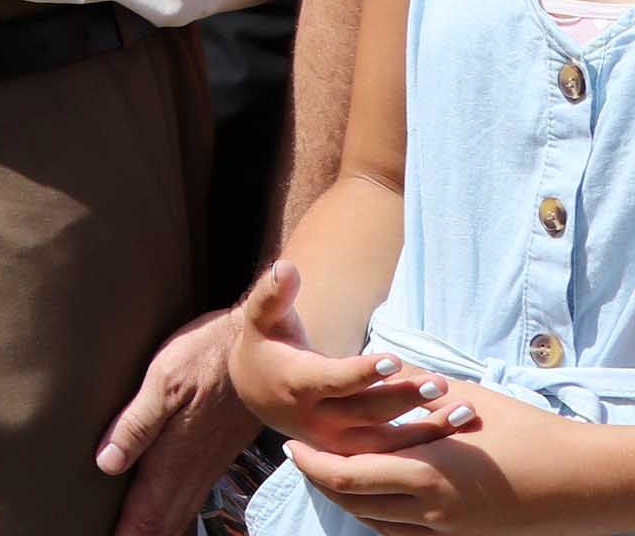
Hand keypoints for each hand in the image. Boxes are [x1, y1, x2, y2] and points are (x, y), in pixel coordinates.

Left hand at [96, 307, 260, 535]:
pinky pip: (196, 494)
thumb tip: (106, 463)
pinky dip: (180, 513)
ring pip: (183, 510)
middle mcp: (195, 465)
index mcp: (176, 453)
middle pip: (166, 518)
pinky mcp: (219, 450)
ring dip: (161, 529)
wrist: (259, 343)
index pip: (148, 509)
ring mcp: (210, 460)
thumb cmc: (206, 354)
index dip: (129, 531)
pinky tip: (173, 514)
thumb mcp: (164, 380)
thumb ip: (136, 423)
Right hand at [233, 261, 466, 456]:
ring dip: (427, 429)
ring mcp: (337, 441)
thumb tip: (286, 267)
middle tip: (440, 384)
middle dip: (404, 398)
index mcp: (296, 384)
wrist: (256, 391)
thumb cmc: (267, 344)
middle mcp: (316, 419)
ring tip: (465, 411)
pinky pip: (393, 454)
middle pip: (366, 412)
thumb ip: (273, 293)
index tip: (394, 359)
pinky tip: (459, 425)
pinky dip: (427, 442)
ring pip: (386, 443)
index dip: (363, 372)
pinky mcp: (354, 453)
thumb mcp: (262, 317)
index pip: (333, 381)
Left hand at [285, 384, 634, 535]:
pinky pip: (401, 533)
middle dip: (318, 479)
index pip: (343, 476)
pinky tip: (372, 490)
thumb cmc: (524, 433)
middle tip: (301, 456)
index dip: (310, 463)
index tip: (290, 444)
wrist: (579, 481)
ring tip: (329, 468)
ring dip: (346, 497)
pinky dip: (377, 513)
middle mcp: (428, 511)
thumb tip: (374, 367)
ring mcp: (445, 532)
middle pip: (350, 503)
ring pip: (373, 521)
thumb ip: (410, 390)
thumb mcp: (461, 399)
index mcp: (423, 475)